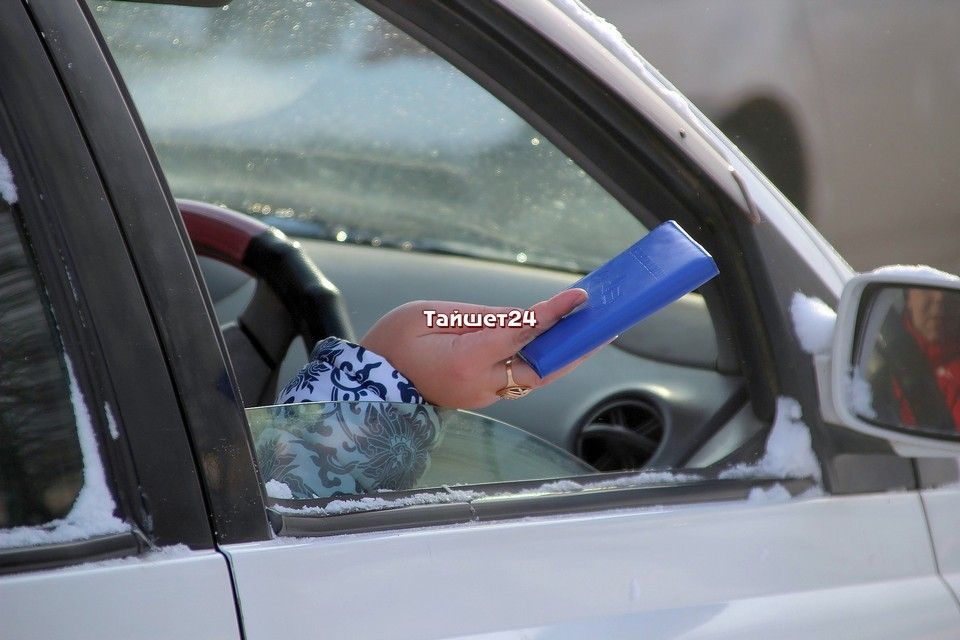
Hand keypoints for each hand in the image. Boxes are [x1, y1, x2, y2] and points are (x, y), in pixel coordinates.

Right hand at [360, 289, 592, 407]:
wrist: (371, 383)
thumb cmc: (394, 343)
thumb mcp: (433, 316)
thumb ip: (484, 317)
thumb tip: (527, 317)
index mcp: (465, 362)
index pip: (522, 334)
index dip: (553, 314)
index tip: (577, 297)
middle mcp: (480, 385)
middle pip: (542, 369)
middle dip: (575, 347)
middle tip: (603, 325)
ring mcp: (483, 395)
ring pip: (535, 377)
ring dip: (563, 355)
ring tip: (588, 330)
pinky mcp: (483, 395)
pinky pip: (520, 379)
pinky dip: (542, 361)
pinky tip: (557, 343)